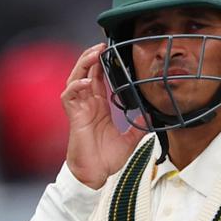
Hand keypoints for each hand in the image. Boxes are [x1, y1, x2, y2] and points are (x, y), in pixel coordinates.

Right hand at [62, 43, 144, 188]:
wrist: (95, 174)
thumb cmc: (106, 159)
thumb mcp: (129, 140)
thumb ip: (138, 126)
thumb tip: (150, 115)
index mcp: (100, 107)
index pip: (100, 79)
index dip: (104, 65)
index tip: (112, 52)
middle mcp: (88, 104)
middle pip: (86, 73)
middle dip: (92, 57)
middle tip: (103, 46)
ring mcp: (80, 109)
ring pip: (75, 79)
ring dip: (83, 65)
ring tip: (93, 54)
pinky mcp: (74, 116)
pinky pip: (69, 96)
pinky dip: (76, 87)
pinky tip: (85, 82)